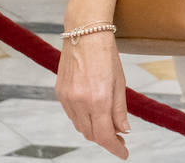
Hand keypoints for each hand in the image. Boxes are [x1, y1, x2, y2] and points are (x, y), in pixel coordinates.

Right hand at [55, 32, 130, 158]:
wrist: (85, 34)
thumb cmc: (107, 55)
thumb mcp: (120, 82)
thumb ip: (120, 109)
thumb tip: (123, 131)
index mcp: (98, 99)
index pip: (104, 135)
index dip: (114, 148)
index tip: (124, 153)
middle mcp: (80, 102)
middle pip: (91, 134)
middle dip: (106, 139)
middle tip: (120, 139)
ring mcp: (67, 99)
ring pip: (80, 126)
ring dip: (94, 131)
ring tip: (109, 127)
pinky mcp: (60, 93)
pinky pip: (72, 115)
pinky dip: (83, 119)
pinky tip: (93, 114)